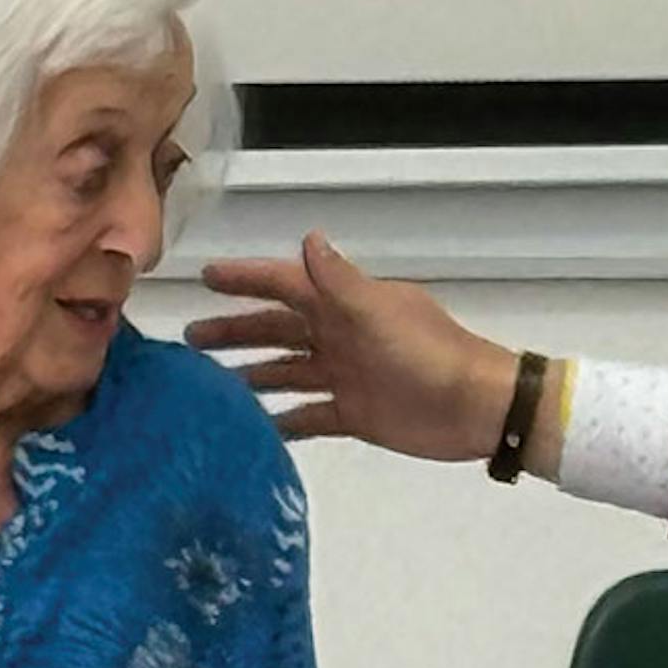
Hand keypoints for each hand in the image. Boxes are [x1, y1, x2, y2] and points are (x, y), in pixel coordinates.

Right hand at [190, 232, 521, 463]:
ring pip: (286, 371)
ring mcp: (345, 376)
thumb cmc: (429, 355)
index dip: (247, 280)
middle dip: (236, 330)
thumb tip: (307, 238)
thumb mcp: (379, 313)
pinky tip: (249, 429)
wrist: (477, 408)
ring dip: (250, 374)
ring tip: (207, 384)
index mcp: (345, 306)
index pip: (285, 285)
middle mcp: (339, 336)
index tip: (205, 277)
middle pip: (277, 329)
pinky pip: (307, 417)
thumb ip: (339, 282)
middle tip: (190, 338)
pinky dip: (281, 422)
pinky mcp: (353, 415)